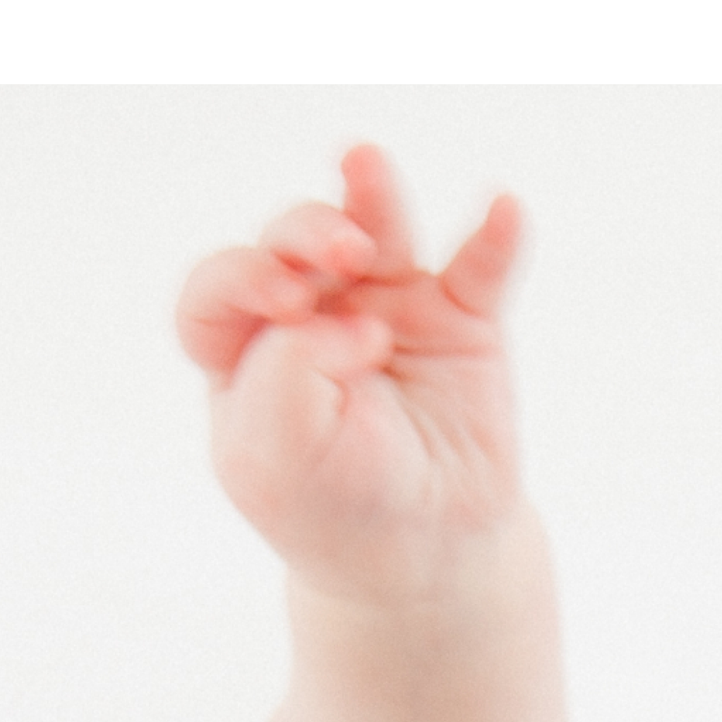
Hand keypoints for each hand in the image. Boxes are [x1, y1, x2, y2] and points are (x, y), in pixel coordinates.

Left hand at [176, 144, 524, 603]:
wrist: (425, 558)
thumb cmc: (334, 507)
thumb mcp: (278, 457)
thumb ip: (286, 372)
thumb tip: (358, 317)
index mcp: (245, 353)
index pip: (218, 291)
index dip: (240, 278)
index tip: (284, 304)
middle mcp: (311, 315)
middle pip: (292, 242)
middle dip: (305, 233)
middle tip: (340, 256)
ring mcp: (388, 308)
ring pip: (376, 228)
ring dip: (371, 194)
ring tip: (365, 163)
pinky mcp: (461, 319)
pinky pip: (480, 268)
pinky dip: (495, 236)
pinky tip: (503, 208)